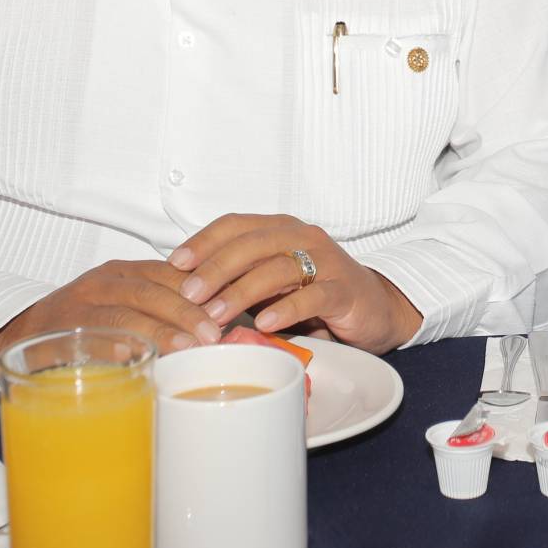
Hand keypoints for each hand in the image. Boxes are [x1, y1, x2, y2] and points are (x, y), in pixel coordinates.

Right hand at [0, 259, 221, 376]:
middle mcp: (101, 284)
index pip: (167, 274)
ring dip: (158, 332)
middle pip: (149, 293)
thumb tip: (218, 331)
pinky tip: (133, 357)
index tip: (227, 307)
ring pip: (123, 316)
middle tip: (214, 334)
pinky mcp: (57, 336)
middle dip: (185, 313)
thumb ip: (161, 310)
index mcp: (122, 272)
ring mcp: (77, 309)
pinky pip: (86, 341)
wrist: (21, 332)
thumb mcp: (123, 303)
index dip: (199, 290)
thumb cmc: (85, 321)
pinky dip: (111, 348)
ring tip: (187, 349)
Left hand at [168, 214, 422, 353]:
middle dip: (215, 268)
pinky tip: (263, 324)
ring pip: (277, 268)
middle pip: (251, 243)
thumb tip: (185, 292)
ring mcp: (326, 262)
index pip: (235, 224)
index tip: (174, 263)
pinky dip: (285, 309)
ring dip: (242, 291)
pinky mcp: (344, 291)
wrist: (373, 309)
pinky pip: (312, 296)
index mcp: (280, 228)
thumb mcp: (271, 283)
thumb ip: (238, 280)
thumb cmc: (313, 294)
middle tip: (189, 294)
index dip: (203, 241)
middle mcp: (303, 237)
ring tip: (216, 315)